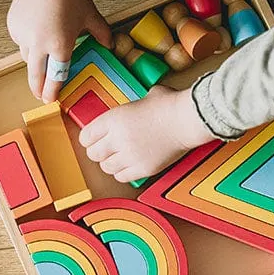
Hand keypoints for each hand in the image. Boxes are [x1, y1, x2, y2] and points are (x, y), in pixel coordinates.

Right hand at [7, 0, 111, 102]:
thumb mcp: (91, 16)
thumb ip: (102, 33)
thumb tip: (111, 46)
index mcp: (60, 45)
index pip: (56, 77)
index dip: (53, 91)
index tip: (51, 100)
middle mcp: (39, 44)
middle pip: (36, 76)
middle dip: (38, 89)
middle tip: (40, 96)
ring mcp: (23, 35)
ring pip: (27, 56)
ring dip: (34, 60)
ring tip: (42, 58)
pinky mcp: (14, 26)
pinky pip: (20, 40)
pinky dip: (27, 40)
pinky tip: (37, 29)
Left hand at [79, 85, 217, 182]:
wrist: (187, 120)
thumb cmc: (170, 105)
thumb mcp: (146, 96)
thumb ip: (134, 106)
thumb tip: (139, 105)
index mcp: (113, 118)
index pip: (86, 136)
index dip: (89, 138)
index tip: (95, 138)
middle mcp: (118, 139)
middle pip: (93, 154)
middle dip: (98, 152)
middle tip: (106, 149)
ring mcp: (130, 155)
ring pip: (106, 168)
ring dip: (110, 163)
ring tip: (119, 157)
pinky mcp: (143, 169)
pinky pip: (121, 177)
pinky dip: (122, 173)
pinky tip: (129, 165)